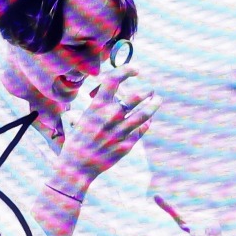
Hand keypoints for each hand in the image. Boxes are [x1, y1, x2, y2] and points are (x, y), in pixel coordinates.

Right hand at [53, 66, 160, 197]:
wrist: (77, 166)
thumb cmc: (79, 139)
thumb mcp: (85, 117)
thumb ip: (102, 106)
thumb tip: (119, 96)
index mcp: (96, 106)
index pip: (114, 79)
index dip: (127, 70)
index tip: (135, 70)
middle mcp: (110, 116)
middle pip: (136, 96)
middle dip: (146, 91)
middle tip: (150, 90)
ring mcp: (120, 131)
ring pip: (144, 113)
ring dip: (153, 104)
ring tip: (158, 100)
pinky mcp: (127, 145)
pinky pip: (141, 130)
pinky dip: (145, 124)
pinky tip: (146, 121)